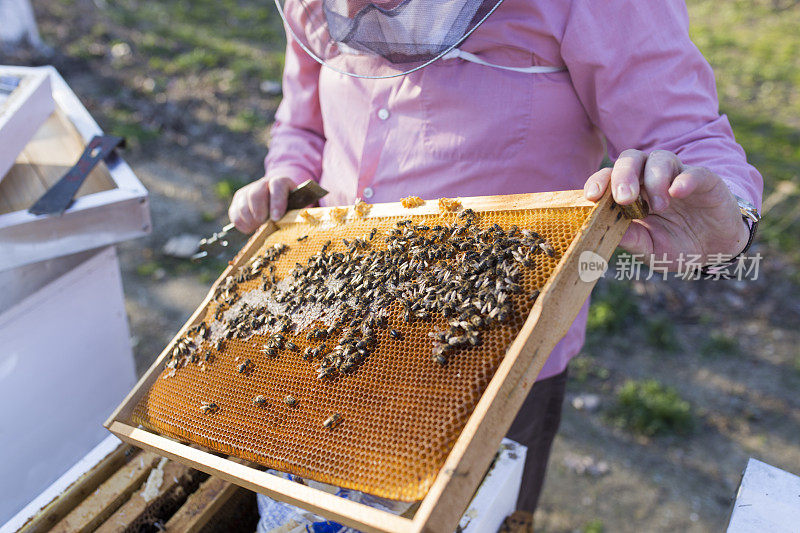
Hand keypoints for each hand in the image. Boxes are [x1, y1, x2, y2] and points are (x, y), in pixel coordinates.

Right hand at [228, 176, 293, 233]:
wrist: (276, 200)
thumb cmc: (289, 207)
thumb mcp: (297, 207)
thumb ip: (296, 213)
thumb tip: (298, 223)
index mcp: (281, 182)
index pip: (277, 186)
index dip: (276, 202)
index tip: (276, 218)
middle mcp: (263, 183)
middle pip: (255, 194)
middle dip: (259, 212)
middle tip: (263, 224)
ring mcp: (248, 190)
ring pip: (243, 205)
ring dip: (250, 220)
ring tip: (258, 227)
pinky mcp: (238, 200)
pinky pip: (234, 213)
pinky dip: (242, 224)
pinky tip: (250, 228)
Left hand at [584, 149, 749, 268]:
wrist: (715, 250)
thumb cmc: (675, 245)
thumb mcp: (649, 248)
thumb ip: (630, 239)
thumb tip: (602, 232)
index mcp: (632, 192)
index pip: (608, 177)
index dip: (598, 182)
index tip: (592, 196)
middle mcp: (651, 178)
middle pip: (630, 159)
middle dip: (623, 176)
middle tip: (624, 198)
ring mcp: (678, 176)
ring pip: (660, 158)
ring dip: (654, 180)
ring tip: (658, 207)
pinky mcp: (705, 180)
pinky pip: (694, 171)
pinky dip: (684, 179)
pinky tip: (677, 192)